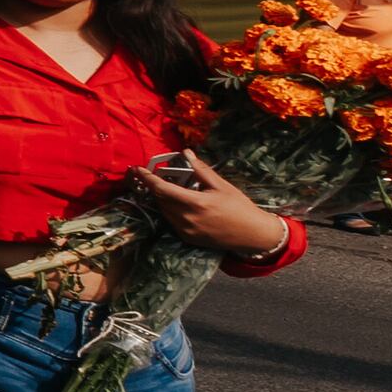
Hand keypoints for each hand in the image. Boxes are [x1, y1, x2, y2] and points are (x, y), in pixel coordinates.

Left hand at [126, 148, 287, 258]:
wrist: (253, 234)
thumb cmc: (240, 207)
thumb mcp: (222, 186)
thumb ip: (201, 170)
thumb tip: (187, 153)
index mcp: (195, 203)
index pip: (162, 189)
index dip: (147, 178)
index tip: (137, 169)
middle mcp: (186, 219)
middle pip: (161, 200)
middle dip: (156, 187)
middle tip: (155, 176)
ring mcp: (185, 231)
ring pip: (164, 211)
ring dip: (163, 199)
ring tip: (171, 188)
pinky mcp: (187, 238)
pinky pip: (171, 221)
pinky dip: (171, 210)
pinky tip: (180, 203)